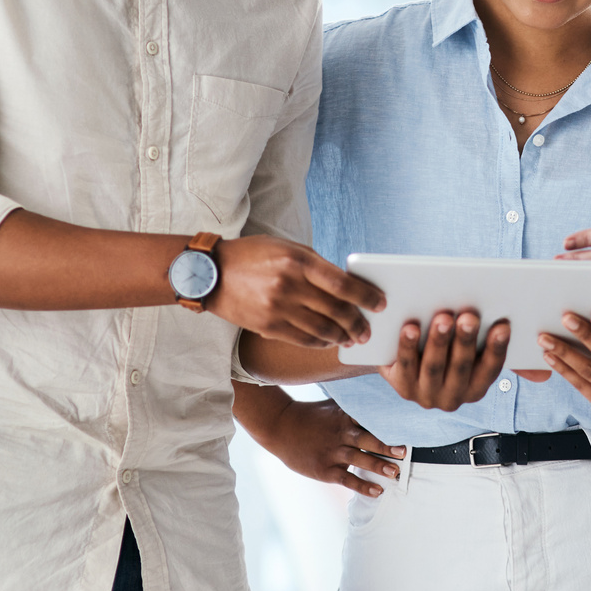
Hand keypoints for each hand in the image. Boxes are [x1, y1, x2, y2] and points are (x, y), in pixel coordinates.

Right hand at [210, 236, 384, 347]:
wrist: (210, 273)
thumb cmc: (253, 255)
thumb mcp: (286, 248)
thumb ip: (316, 265)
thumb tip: (346, 284)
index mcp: (298, 260)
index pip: (341, 283)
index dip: (365, 296)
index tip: (380, 303)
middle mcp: (289, 285)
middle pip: (335, 309)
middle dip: (357, 322)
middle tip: (367, 329)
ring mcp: (277, 308)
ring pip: (321, 328)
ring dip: (341, 336)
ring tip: (352, 338)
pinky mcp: (268, 325)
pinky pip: (302, 339)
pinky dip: (320, 342)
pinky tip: (329, 341)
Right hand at [247, 396, 404, 497]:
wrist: (280, 427)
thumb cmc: (311, 415)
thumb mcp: (333, 403)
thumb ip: (355, 404)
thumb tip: (380, 396)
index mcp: (344, 417)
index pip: (370, 420)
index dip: (387, 424)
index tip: (405, 427)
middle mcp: (340, 434)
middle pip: (367, 440)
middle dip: (386, 447)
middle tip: (404, 452)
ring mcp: (332, 453)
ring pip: (359, 460)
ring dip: (378, 466)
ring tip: (395, 472)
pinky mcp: (325, 470)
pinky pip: (347, 479)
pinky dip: (363, 486)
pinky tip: (378, 491)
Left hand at [379, 309, 510, 410]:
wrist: (407, 368)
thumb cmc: (446, 351)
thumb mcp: (468, 353)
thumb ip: (485, 342)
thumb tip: (504, 321)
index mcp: (476, 388)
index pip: (490, 369)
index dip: (497, 349)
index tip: (502, 327)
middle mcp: (454, 397)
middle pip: (461, 367)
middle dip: (466, 341)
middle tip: (469, 318)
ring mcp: (427, 395)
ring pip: (434, 367)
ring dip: (439, 342)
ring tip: (443, 319)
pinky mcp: (403, 387)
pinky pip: (406, 365)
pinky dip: (408, 346)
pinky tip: (411, 329)